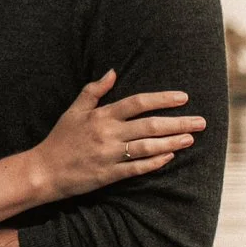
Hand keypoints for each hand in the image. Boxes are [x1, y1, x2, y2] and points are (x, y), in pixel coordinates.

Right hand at [29, 70, 204, 199]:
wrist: (44, 170)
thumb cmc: (60, 139)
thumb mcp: (73, 110)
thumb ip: (94, 90)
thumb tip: (112, 71)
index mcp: (101, 115)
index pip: (138, 103)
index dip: (162, 99)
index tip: (183, 98)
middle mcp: (108, 134)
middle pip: (149, 125)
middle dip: (178, 122)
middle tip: (201, 121)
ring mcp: (109, 155)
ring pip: (147, 147)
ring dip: (171, 142)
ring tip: (190, 138)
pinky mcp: (109, 175)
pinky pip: (137, 168)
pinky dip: (154, 162)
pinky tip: (170, 157)